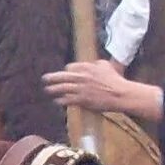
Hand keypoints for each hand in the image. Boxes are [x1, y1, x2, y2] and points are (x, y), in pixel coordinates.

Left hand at [45, 58, 160, 123]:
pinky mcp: (82, 99)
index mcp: (87, 67)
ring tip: (48, 90)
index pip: (70, 67)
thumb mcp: (106, 66)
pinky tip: (57, 101)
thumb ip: (97, 64)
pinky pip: (68, 99)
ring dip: (53, 89)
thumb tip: (92, 63)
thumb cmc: (115, 80)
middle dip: (52, 77)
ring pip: (63, 88)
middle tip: (45, 79)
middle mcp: (82, 76)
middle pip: (62, 76)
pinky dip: (61, 100)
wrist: (120, 94)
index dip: (67, 71)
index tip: (65, 74)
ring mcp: (81, 88)